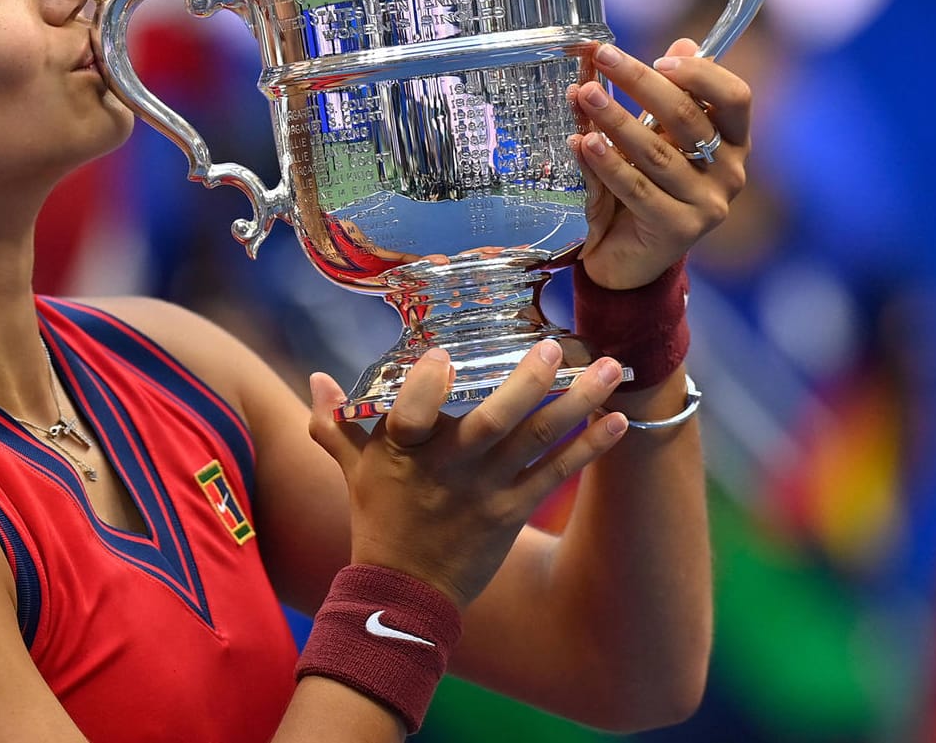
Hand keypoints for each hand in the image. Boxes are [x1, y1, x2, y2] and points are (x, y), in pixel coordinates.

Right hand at [307, 341, 628, 607]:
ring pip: (536, 439)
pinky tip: (620, 422)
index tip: (442, 355)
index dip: (425, 386)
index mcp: (403, 450)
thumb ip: (335, 421)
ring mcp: (485, 490)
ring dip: (578, 403)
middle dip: (527, 381)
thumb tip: (316, 378)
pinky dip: (590, 447)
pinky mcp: (513, 511)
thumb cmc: (379, 518)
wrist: (406, 590)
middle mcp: (448, 467)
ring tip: (609, 369)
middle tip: (555, 345)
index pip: (410, 413)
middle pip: (492, 421)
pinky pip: (556, 473)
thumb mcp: (352, 467)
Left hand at [569, 38, 751, 289]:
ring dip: (615, 119)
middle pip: (687, 118)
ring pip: (656, 153)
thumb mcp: (654, 137)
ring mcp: (708, 204)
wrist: (628, 258)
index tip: (658, 57)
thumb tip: (682, 42)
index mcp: (733, 142)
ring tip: (584, 94)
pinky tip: (583, 142)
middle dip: (640, 83)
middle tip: (602, 58)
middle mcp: (730, 172)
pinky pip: (637, 189)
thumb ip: (663, 97)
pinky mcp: (679, 230)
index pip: (735, 97)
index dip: (701, 73)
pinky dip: (606, 163)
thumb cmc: (643, 186)